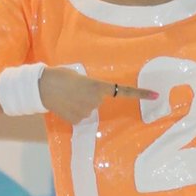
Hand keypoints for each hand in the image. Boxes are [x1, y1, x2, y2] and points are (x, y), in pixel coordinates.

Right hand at [39, 66, 157, 124]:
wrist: (41, 87)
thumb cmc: (59, 75)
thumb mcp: (79, 76)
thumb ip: (90, 85)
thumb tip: (93, 94)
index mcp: (97, 86)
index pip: (123, 91)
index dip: (140, 94)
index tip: (155, 95)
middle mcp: (95, 101)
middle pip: (98, 101)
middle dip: (90, 96)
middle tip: (74, 89)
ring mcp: (86, 112)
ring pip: (89, 109)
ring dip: (80, 104)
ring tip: (66, 96)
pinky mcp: (76, 120)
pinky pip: (80, 116)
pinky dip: (73, 111)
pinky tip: (64, 105)